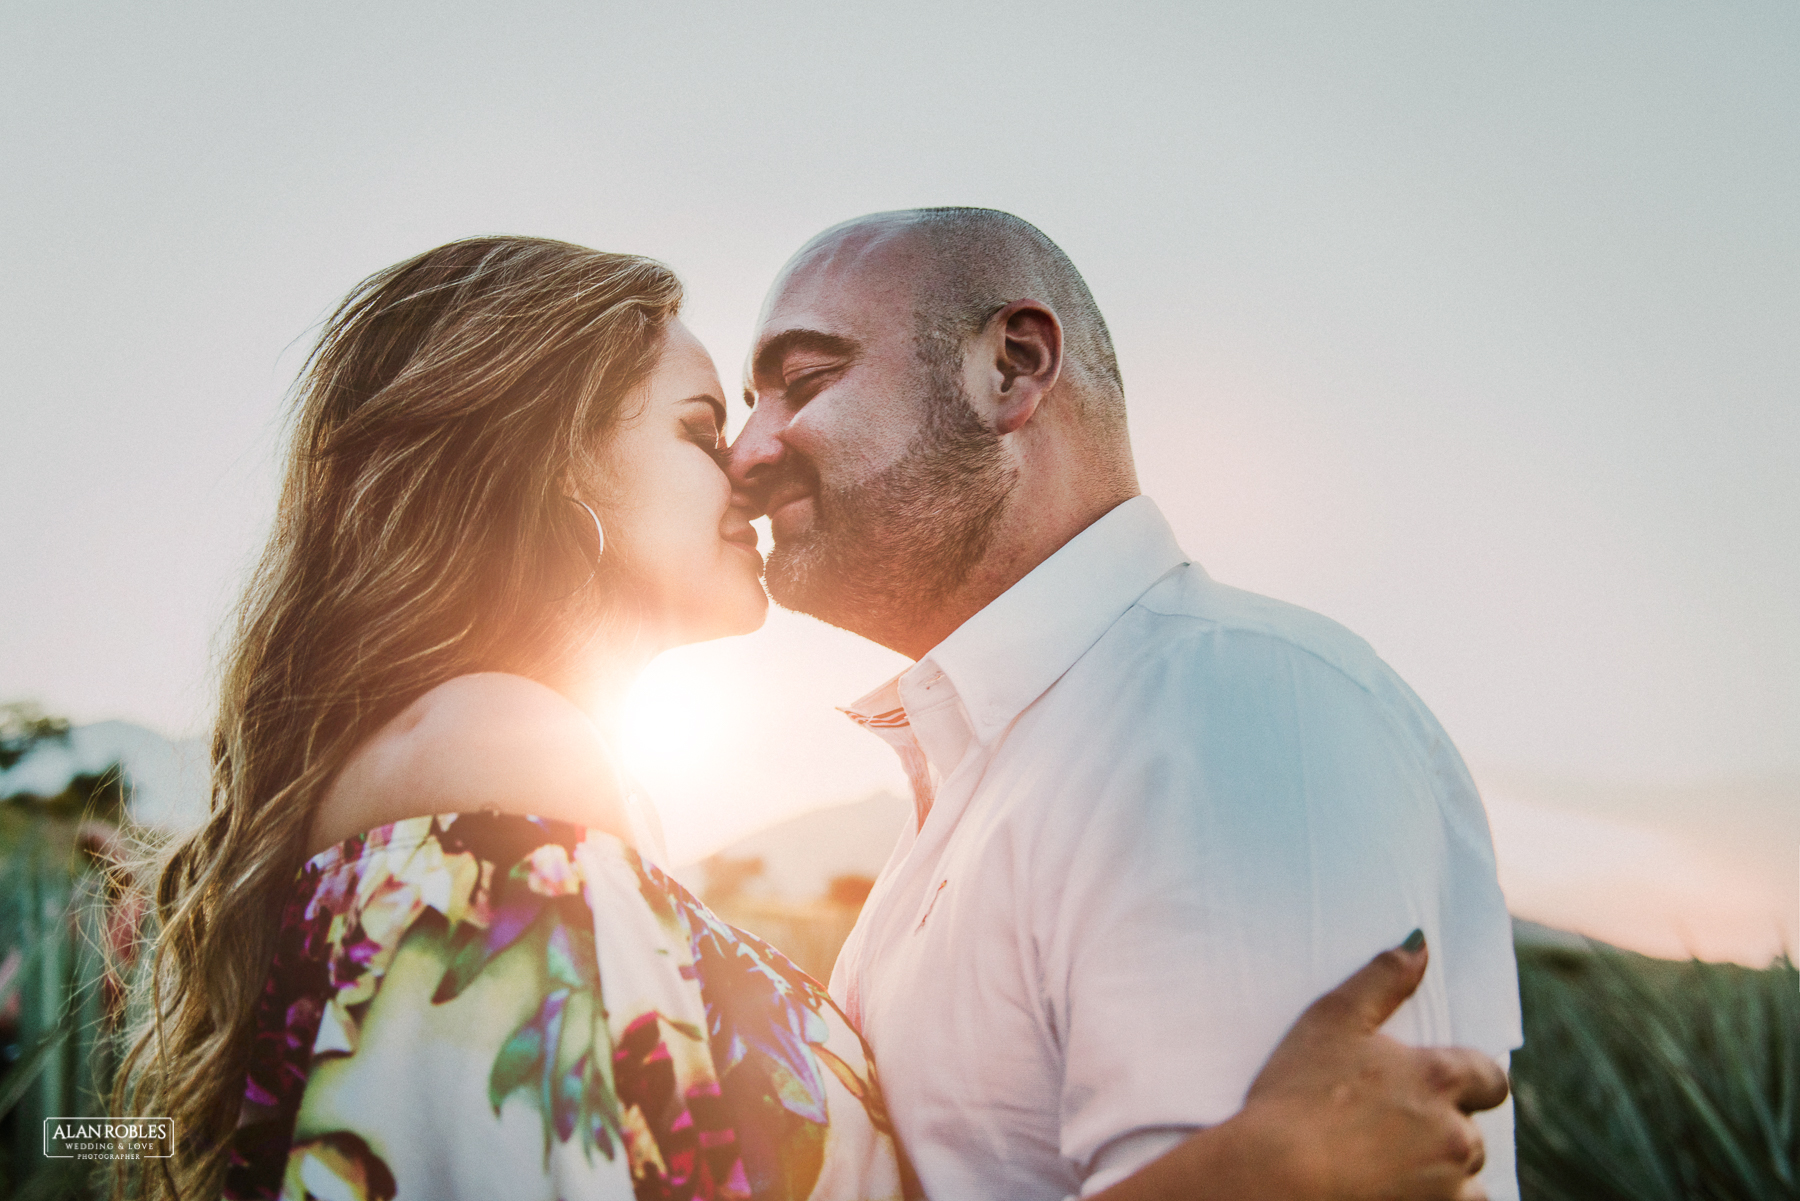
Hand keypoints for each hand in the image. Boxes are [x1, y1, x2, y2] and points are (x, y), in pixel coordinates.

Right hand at [1235, 932, 1508, 1200]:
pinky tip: (1387, 1191)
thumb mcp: (1331, 1020)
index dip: (1467, 1083)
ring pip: (1465, 1184)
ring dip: (1440, 1177)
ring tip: (1386, 1169)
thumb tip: (1420, 945)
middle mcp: (1456, 1136)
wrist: (1271, 1177)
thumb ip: (1382, 979)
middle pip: (1473, 1135)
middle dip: (1442, 1133)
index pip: (1490, 1079)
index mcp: (1440, 1079)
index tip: (1431, 1091)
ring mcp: (1446, 1188)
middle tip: (1388, 1132)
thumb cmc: (1295, 1095)